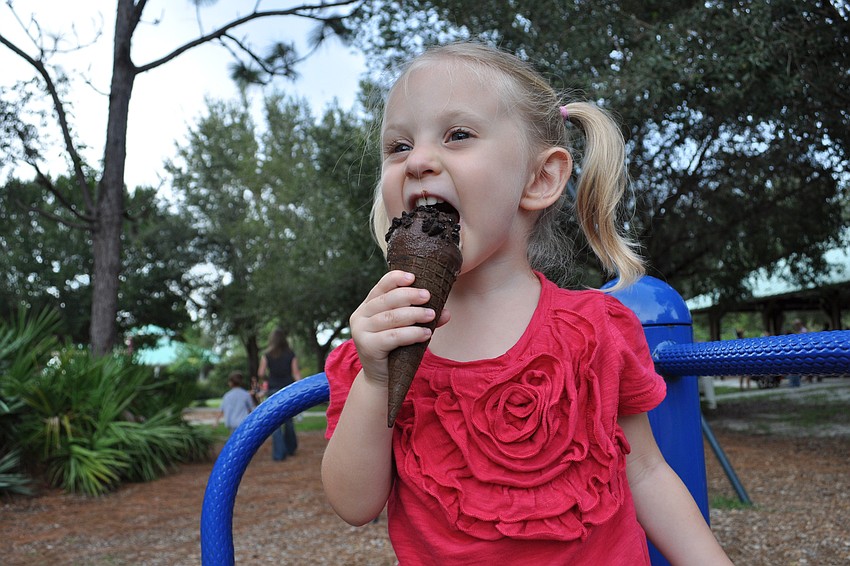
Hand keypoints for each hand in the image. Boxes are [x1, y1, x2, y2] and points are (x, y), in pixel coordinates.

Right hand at [349, 270, 446, 385]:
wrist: (382, 378)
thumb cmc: (396, 349)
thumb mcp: (408, 329)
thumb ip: (423, 318)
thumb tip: (447, 312)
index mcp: (367, 306)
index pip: (380, 286)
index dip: (396, 278)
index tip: (414, 277)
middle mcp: (360, 316)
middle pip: (386, 300)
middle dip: (409, 296)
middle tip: (428, 296)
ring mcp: (360, 331)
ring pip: (390, 318)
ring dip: (414, 315)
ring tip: (431, 315)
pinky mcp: (367, 346)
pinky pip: (392, 337)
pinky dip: (411, 333)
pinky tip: (426, 333)